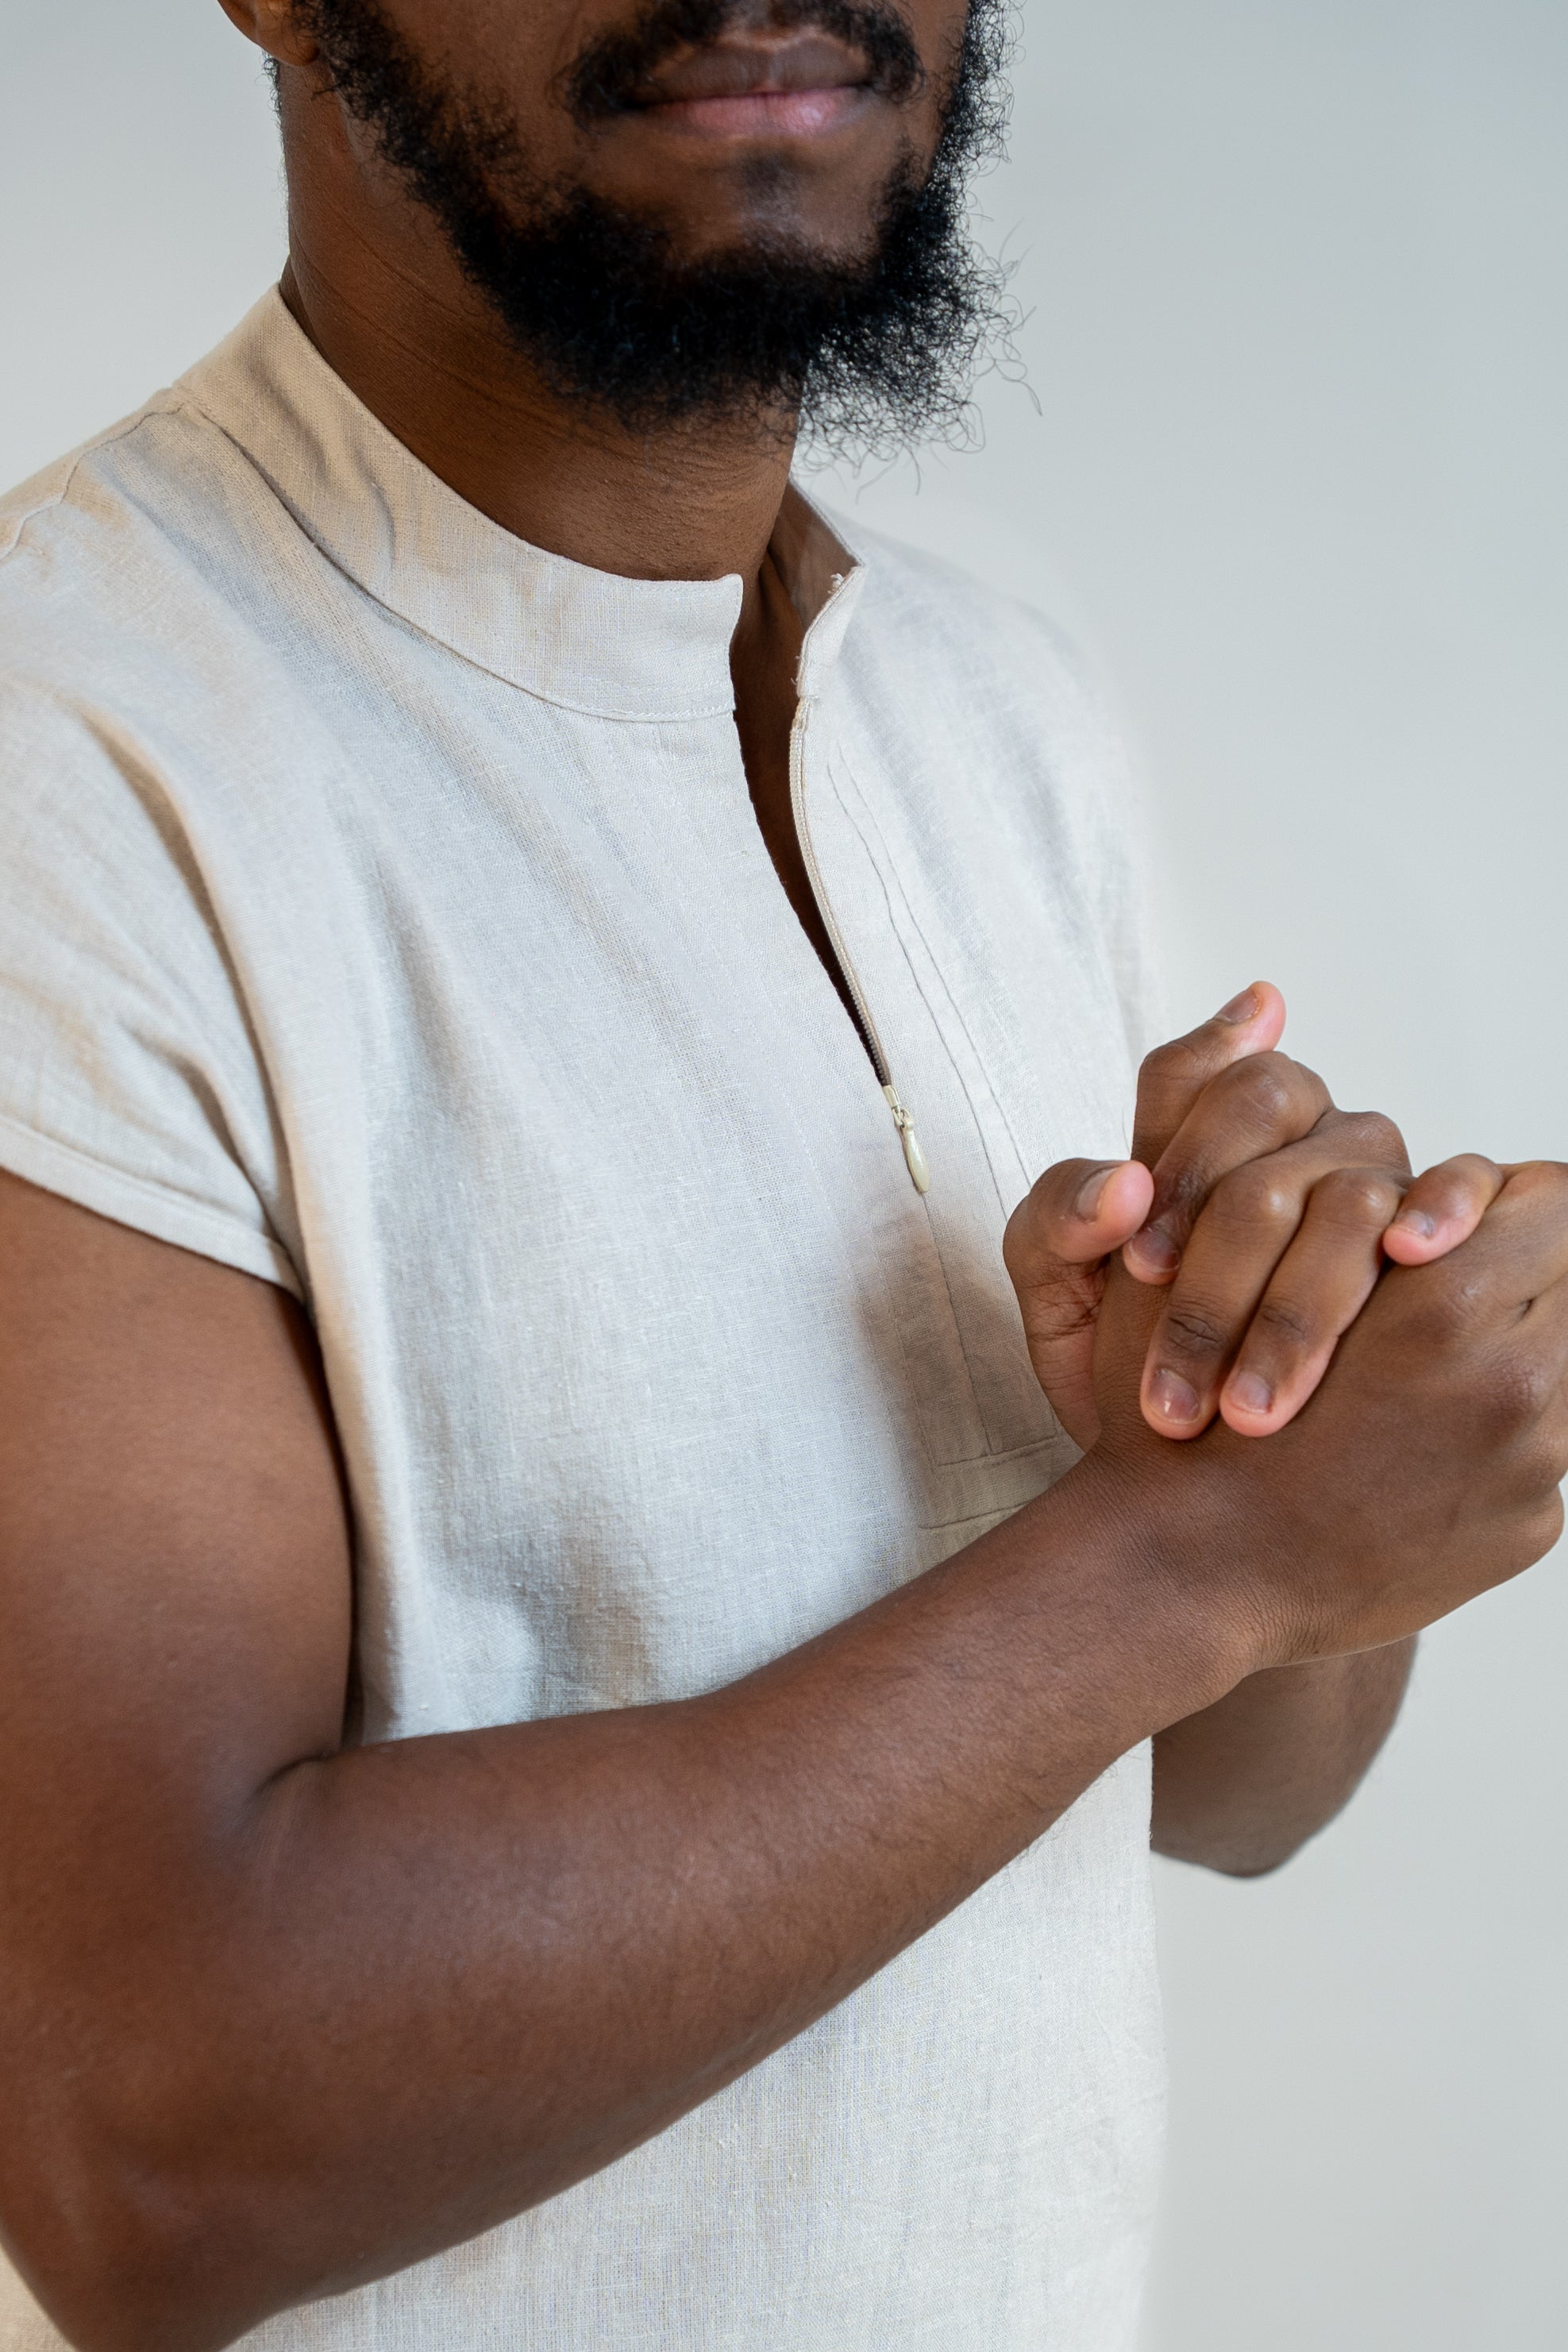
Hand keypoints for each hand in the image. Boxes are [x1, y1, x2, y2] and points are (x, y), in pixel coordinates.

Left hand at [1004, 984, 1503, 1445]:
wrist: (1182, 1471)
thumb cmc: (1117, 1362)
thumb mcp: (1057, 1299)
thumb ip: (1059, 1222)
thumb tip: (1124, 1185)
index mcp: (1197, 1126)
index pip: (1188, 1077)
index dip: (1166, 1162)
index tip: (1141, 1266)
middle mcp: (1293, 1132)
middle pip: (1268, 1109)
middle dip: (1219, 1252)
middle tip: (1177, 1375)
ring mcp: (1371, 1173)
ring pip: (1350, 1182)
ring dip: (1295, 1307)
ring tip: (1249, 1412)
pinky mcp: (1433, 1234)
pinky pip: (1461, 1184)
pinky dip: (1443, 1207)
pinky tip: (1409, 1255)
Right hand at [1076, 1154, 1567, 1663]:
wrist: (1184, 1567)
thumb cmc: (1190, 1406)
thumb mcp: (1236, 1261)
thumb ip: (1341, 1192)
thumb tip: (1401, 1167)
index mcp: (1445, 1304)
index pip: (1556, 1200)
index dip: (1508, 1199)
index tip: (1457, 1224)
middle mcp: (1514, 1385)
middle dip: (1527, 1264)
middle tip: (1458, 1274)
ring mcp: (1531, 1466)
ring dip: (1518, 1347)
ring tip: (1433, 1361)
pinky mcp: (1526, 1529)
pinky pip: (1541, 1452)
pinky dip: (1490, 1440)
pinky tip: (1409, 1452)